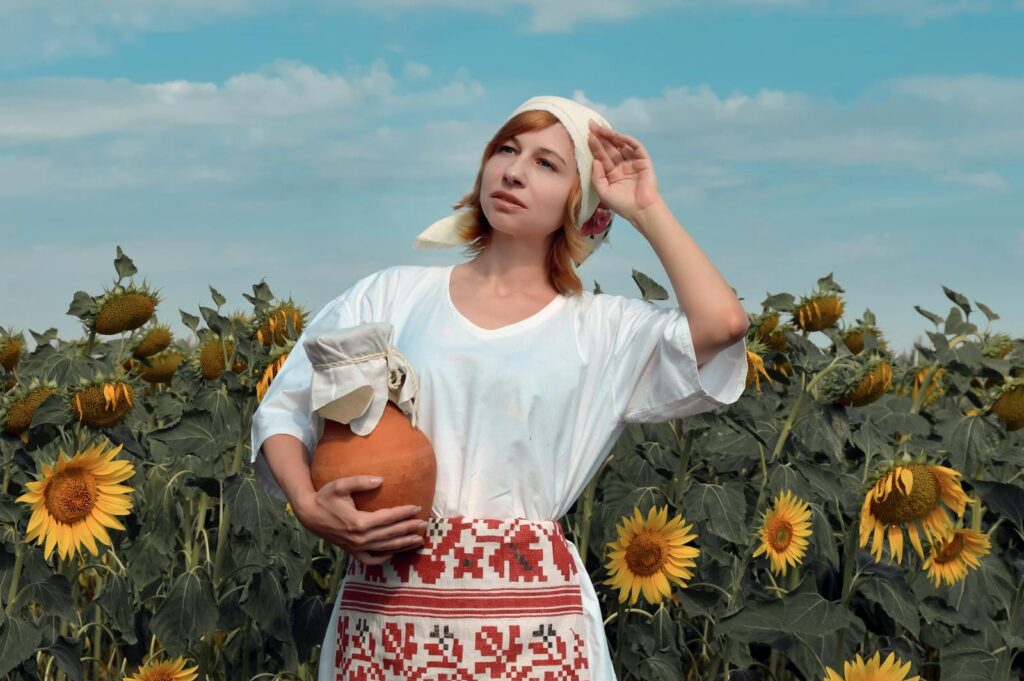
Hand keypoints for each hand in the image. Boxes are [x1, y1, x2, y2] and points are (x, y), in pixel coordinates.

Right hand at [293, 476, 426, 565]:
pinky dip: (383, 558)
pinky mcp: (352, 552)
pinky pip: (371, 559)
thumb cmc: (325, 497)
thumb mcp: (340, 485)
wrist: (309, 515)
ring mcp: (356, 547)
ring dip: (403, 544)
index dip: (404, 513)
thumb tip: (381, 480)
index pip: (388, 518)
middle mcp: (360, 538)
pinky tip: (394, 552)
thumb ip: (360, 481)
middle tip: (425, 524)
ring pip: (385, 548)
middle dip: (409, 529)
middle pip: (390, 534)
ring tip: (418, 540)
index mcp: (359, 522)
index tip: (417, 508)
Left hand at [587, 119, 662, 226]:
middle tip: (591, 125)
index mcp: (612, 174)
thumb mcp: (603, 191)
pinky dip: (627, 140)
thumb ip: (597, 176)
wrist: (640, 210)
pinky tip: (617, 136)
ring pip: (621, 145)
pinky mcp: (643, 161)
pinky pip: (636, 147)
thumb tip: (594, 160)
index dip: (594, 146)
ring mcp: (633, 163)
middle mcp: (621, 166)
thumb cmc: (622, 204)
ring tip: (601, 129)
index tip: (587, 135)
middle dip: (601, 137)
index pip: (602, 157)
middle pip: (610, 148)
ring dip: (611, 136)